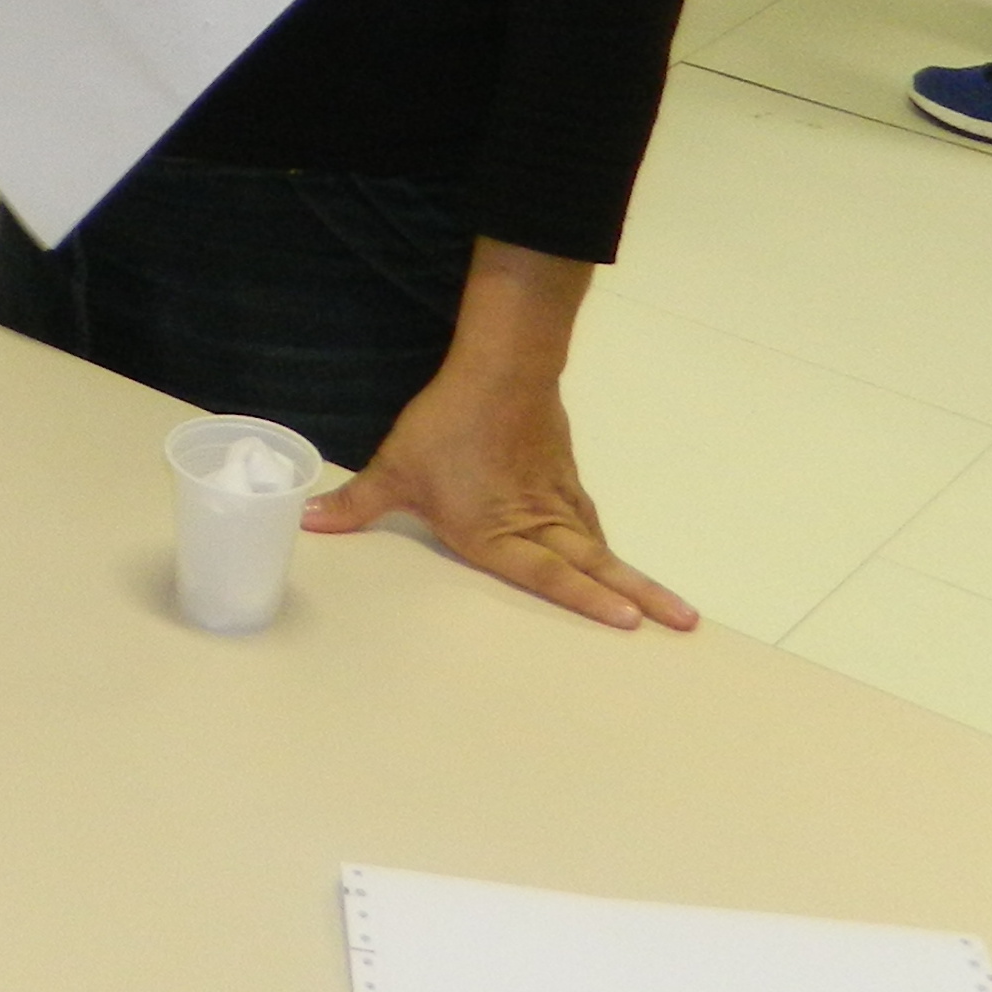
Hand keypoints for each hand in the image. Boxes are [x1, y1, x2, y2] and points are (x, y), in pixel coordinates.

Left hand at [300, 245, 692, 632]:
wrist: (500, 367)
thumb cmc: (447, 425)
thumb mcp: (395, 468)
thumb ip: (355, 505)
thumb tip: (308, 521)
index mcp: (498, 532)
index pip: (547, 575)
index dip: (586, 600)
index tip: (629, 623)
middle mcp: (537, 521)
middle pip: (596, 565)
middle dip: (640, 596)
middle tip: (683, 624)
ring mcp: (557, 497)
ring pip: (599, 544)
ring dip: (632, 574)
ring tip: (668, 607)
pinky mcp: (562, 475)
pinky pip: (588, 517)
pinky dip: (603, 541)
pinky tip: (608, 554)